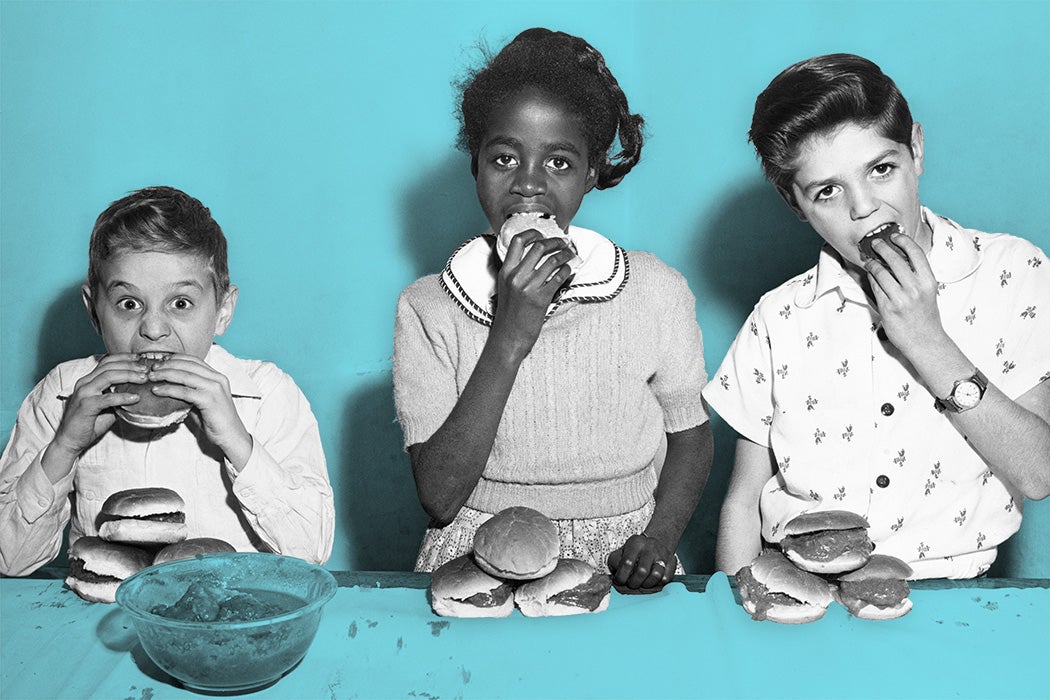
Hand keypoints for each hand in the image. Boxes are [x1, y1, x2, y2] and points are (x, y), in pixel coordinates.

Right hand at [51, 353, 147, 460]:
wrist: (71, 440)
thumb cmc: (90, 423)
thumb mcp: (107, 406)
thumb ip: (118, 397)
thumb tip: (139, 392)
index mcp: (88, 380)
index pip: (106, 362)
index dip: (124, 358)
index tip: (140, 359)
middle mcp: (84, 383)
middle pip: (109, 366)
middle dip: (130, 365)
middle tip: (146, 370)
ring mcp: (84, 393)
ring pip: (108, 376)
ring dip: (129, 376)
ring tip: (144, 379)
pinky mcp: (86, 405)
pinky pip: (107, 398)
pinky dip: (123, 396)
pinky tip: (135, 398)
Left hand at [147, 354, 252, 468]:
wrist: (231, 436)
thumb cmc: (215, 421)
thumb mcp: (203, 401)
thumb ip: (191, 392)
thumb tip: (169, 387)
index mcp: (217, 377)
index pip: (194, 360)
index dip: (175, 359)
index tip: (160, 361)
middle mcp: (217, 379)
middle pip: (188, 365)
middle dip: (167, 365)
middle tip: (151, 369)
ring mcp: (214, 389)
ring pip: (185, 376)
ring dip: (165, 375)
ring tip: (151, 377)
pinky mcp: (209, 400)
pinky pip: (185, 391)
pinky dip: (169, 389)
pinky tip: (157, 391)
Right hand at [489, 230, 576, 363]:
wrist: (509, 337)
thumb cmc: (509, 314)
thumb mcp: (505, 288)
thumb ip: (514, 271)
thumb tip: (532, 255)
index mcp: (505, 271)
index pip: (517, 241)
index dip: (532, 232)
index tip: (542, 233)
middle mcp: (515, 276)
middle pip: (538, 246)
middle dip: (555, 242)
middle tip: (563, 243)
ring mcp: (528, 287)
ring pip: (552, 260)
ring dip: (565, 255)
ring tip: (570, 255)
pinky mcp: (540, 298)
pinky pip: (559, 277)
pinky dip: (567, 271)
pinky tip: (568, 271)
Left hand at [607, 533, 676, 591]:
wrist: (653, 544)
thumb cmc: (634, 552)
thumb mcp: (620, 553)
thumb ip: (615, 563)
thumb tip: (614, 577)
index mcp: (635, 542)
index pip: (627, 562)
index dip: (621, 576)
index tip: (620, 581)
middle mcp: (650, 546)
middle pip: (642, 571)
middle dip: (634, 583)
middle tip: (632, 584)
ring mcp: (663, 553)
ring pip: (656, 575)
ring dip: (647, 584)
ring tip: (643, 583)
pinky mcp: (672, 561)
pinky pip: (667, 578)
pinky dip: (658, 583)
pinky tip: (652, 581)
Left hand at [864, 232, 945, 355]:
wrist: (924, 340)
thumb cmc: (925, 315)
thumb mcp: (927, 291)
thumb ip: (916, 274)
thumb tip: (898, 256)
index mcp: (928, 281)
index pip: (915, 253)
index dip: (903, 241)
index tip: (894, 236)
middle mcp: (915, 288)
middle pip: (894, 259)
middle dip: (882, 247)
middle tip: (875, 243)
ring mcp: (900, 298)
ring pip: (881, 272)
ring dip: (872, 263)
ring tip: (869, 260)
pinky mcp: (887, 307)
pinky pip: (875, 287)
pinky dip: (871, 279)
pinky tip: (870, 275)